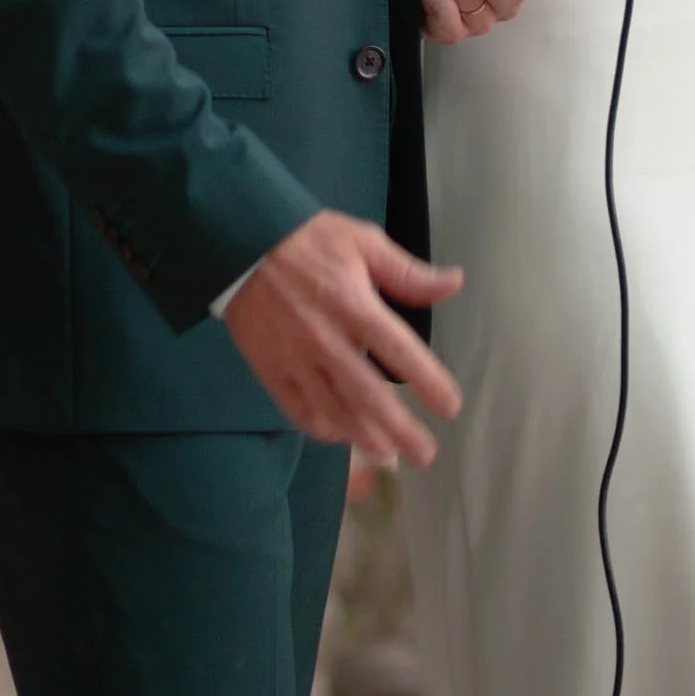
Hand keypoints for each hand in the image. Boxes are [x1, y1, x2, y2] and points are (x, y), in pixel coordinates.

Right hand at [223, 210, 463, 468]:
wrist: (240, 243)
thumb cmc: (308, 240)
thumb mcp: (364, 242)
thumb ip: (409, 272)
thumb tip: (454, 283)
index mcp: (355, 305)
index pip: (400, 352)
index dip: (429, 383)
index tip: (450, 407)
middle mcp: (326, 339)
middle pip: (369, 396)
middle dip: (401, 430)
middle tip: (425, 455)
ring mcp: (295, 359)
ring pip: (333, 411)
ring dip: (364, 437)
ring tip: (388, 453)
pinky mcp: (270, 368)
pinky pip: (298, 410)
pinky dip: (321, 428)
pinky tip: (340, 434)